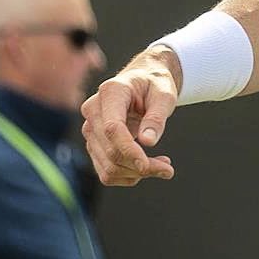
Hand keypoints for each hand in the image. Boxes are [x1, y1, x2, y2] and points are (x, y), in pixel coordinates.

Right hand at [81, 49, 179, 185]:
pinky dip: (127, 176)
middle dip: (140, 166)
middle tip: (168, 169)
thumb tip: (148, 142)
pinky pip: (106, 171)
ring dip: (136, 174)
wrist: (142, 82)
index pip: (113, 128)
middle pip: (111, 150)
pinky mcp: (94, 144)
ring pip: (107, 166)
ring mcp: (90, 129)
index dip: (129, 149)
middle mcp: (93, 111)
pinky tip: (147, 167)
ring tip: (163, 168)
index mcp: (110, 92)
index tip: (148, 166)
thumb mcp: (164, 95)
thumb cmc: (154, 85)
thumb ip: (156, 116)